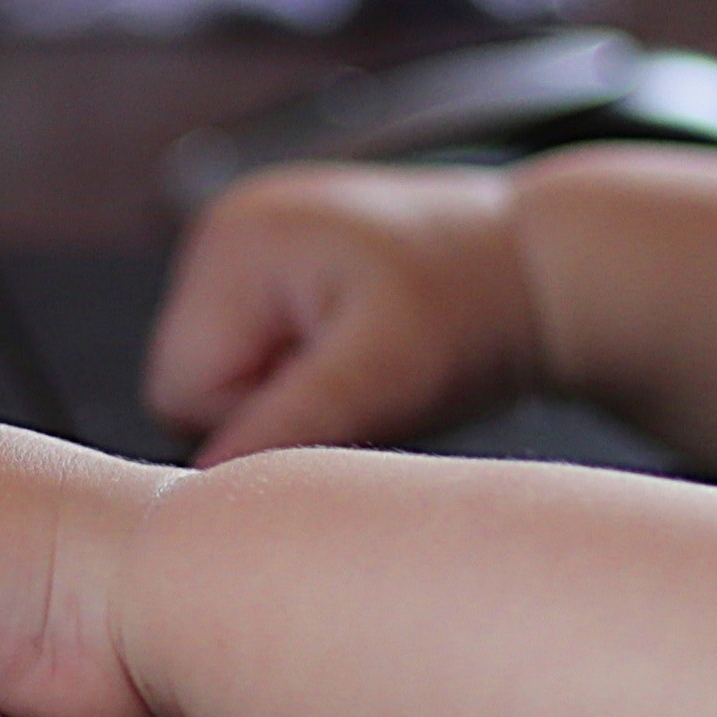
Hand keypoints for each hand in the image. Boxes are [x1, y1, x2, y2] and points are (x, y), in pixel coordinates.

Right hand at [143, 163, 545, 461]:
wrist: (536, 269)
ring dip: (291, 395)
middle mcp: (224, 233)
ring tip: (368, 367)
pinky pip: (253, 359)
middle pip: (191, 388)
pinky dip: (302, 376)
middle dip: (273, 407)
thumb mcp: (388, 374)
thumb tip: (208, 483)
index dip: (260, 421)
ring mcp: (246, 250)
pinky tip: (359, 355)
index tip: (346, 400)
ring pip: (222, 383)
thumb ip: (294, 423)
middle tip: (361, 385)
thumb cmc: (474, 307)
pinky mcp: (272, 273)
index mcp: (234, 240)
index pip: (180, 391)